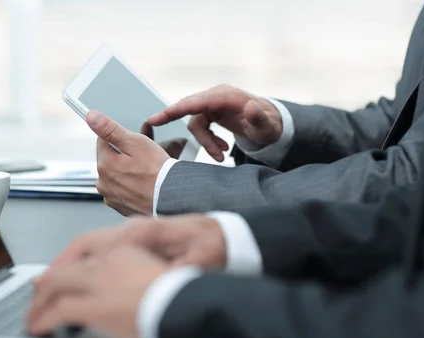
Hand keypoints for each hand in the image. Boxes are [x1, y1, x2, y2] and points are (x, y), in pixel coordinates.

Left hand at [27, 245, 168, 337]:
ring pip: (55, 285)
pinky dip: (44, 319)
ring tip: (34, 315)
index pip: (84, 252)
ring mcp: (99, 281)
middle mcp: (107, 260)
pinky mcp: (96, 305)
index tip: (57, 276)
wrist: (189, 303)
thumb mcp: (155, 271)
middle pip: (63, 268)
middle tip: (38, 295)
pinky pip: (59, 310)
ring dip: (40, 302)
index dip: (65, 266)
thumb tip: (123, 284)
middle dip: (46, 283)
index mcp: (123, 249)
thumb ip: (133, 271)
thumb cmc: (179, 293)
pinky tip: (39, 327)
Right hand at [51, 214, 226, 270]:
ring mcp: (133, 232)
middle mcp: (135, 229)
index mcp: (147, 232)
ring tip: (51, 279)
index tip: (61, 282)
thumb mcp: (201, 260)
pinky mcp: (136, 238)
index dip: (78, 266)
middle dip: (62, 263)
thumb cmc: (214, 245)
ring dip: (69, 260)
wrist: (225, 232)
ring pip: (91, 242)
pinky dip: (82, 258)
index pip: (103, 247)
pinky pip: (100, 245)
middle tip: (43, 284)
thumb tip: (163, 279)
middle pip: (88, 241)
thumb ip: (179, 270)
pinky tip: (77, 271)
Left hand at [88, 110, 169, 215]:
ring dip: (125, 171)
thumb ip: (110, 129)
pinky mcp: (119, 206)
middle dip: (122, 156)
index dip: (119, 139)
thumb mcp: (135, 142)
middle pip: (108, 159)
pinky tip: (142, 185)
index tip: (133, 144)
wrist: (172, 198)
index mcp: (104, 164)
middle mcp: (103, 182)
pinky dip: (129, 186)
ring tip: (144, 173)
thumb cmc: (157, 171)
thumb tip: (91, 117)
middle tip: (143, 159)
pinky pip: (120, 190)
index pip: (102, 141)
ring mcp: (111, 196)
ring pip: (114, 175)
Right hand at [146, 84, 282, 161]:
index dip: (179, 108)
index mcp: (227, 96)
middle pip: (189, 107)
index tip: (162, 115)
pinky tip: (221, 150)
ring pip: (195, 123)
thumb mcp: (268, 126)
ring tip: (221, 155)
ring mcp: (213, 104)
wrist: (271, 125)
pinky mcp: (211, 112)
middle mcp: (217, 97)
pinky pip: (200, 126)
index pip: (199, 101)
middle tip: (153, 122)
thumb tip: (251, 107)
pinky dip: (207, 141)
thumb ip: (259, 119)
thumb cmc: (269, 126)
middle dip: (172, 115)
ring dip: (205, 142)